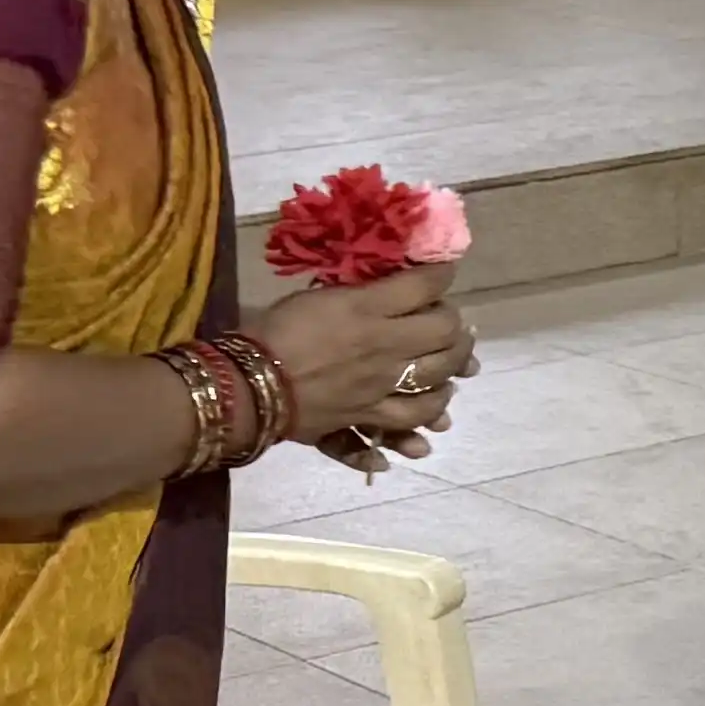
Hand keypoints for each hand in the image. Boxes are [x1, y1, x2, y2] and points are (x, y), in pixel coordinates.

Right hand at [247, 265, 476, 466]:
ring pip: (436, 386)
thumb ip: (359, 292)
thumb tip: (389, 289)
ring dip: (449, 379)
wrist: (248, 381)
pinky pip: (403, 426)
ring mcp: (380, 387)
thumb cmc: (277, 328)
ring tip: (451, 377)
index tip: (444, 273)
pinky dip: (417, 431)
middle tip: (453, 326)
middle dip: (456, 328)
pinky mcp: (365, 417)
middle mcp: (385, 347)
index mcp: (368, 308)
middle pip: (444, 335)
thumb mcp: (319, 295)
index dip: (442, 275)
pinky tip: (427, 432)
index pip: (426, 286)